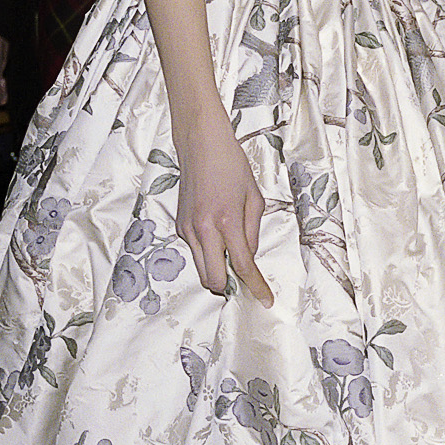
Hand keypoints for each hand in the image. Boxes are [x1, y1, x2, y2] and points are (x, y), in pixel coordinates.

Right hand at [175, 107, 273, 304]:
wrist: (200, 144)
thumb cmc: (231, 165)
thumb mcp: (254, 198)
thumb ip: (252, 233)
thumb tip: (249, 257)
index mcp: (227, 221)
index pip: (242, 266)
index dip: (255, 287)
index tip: (265, 300)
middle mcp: (203, 229)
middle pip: (213, 279)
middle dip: (229, 285)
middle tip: (245, 277)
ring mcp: (187, 229)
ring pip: (201, 269)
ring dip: (217, 270)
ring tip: (231, 250)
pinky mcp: (179, 226)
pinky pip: (195, 251)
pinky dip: (208, 252)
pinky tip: (217, 232)